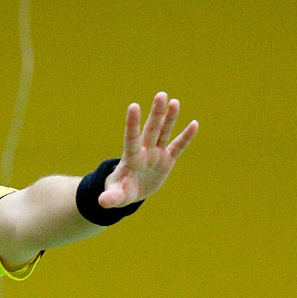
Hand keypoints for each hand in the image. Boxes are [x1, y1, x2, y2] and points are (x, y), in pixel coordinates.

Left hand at [99, 91, 198, 208]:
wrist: (131, 191)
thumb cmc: (121, 190)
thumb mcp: (116, 195)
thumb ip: (111, 197)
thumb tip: (102, 202)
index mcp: (131, 158)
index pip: (131, 138)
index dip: (133, 124)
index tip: (134, 106)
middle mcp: (144, 152)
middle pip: (151, 130)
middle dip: (156, 114)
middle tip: (161, 95)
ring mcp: (156, 154)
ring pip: (164, 133)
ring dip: (169, 118)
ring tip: (174, 102)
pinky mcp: (167, 160)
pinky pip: (178, 147)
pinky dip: (186, 137)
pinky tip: (194, 124)